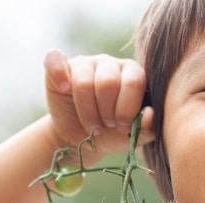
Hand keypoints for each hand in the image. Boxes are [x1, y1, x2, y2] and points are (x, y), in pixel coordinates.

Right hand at [43, 49, 154, 164]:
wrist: (81, 141)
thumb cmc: (112, 135)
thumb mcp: (134, 136)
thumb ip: (148, 127)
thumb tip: (150, 114)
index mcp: (133, 75)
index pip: (134, 82)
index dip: (127, 109)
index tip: (123, 127)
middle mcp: (110, 64)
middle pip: (108, 82)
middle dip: (106, 112)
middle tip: (106, 125)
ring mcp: (85, 63)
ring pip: (83, 82)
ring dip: (87, 112)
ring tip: (91, 124)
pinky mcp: (59, 67)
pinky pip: (55, 59)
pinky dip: (59, 74)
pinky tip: (64, 90)